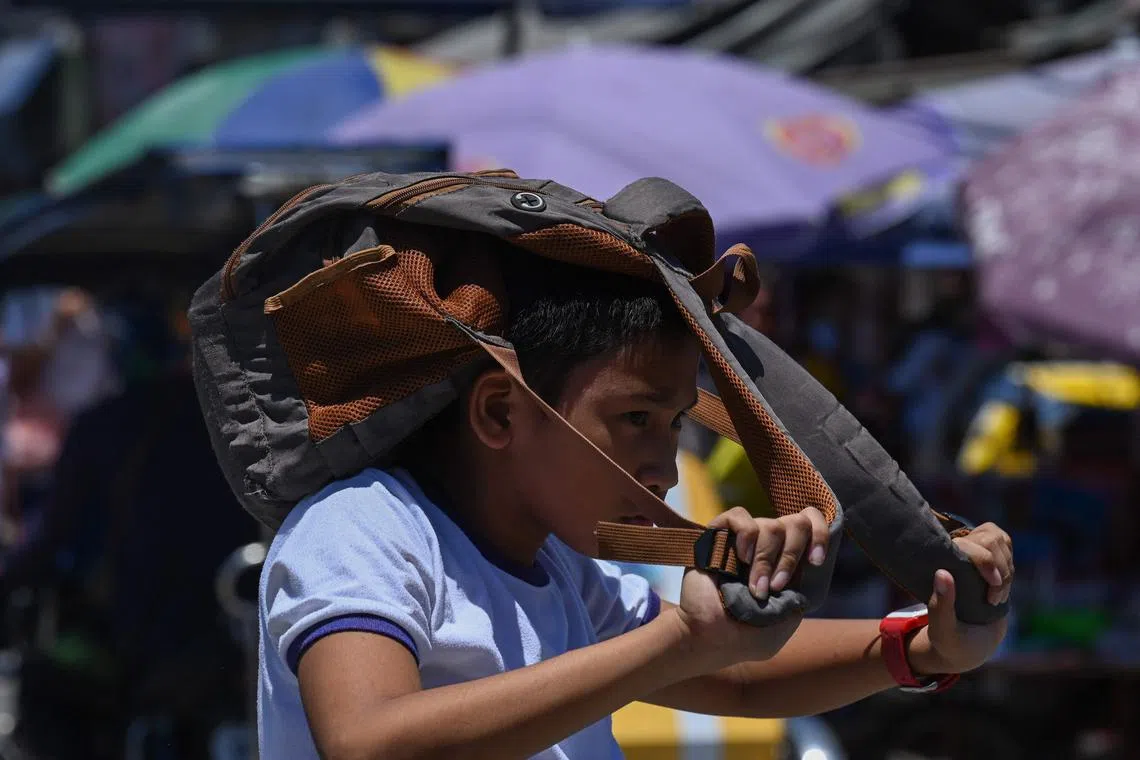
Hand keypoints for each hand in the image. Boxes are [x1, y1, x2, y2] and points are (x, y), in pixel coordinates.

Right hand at [675, 506, 828, 669]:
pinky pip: (739, 515)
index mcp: (788, 561)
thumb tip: (807, 566)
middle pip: (796, 523)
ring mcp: (744, 539)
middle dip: (790, 557)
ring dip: (765, 561)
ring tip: (752, 587)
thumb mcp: (787, 620)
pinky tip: (740, 558)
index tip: (815, 561)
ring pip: (770, 524)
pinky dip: (745, 537)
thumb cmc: (749, 636)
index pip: (812, 524)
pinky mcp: (719, 534)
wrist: (712, 638)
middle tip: (776, 586)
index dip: (821, 535)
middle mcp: (769, 545)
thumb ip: (803, 593)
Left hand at [913, 522, 1013, 674]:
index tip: (994, 584)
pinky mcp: (988, 558)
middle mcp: (952, 554)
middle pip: (988, 536)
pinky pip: (1006, 545)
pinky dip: (1010, 566)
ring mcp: (971, 553)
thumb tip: (942, 573)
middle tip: (993, 597)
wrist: (967, 646)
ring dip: (1006, 568)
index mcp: (935, 565)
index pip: (965, 543)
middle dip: (999, 566)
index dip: (985, 560)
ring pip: (999, 539)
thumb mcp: (943, 630)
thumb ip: (940, 606)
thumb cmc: (949, 640)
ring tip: (995, 596)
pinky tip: (1002, 588)